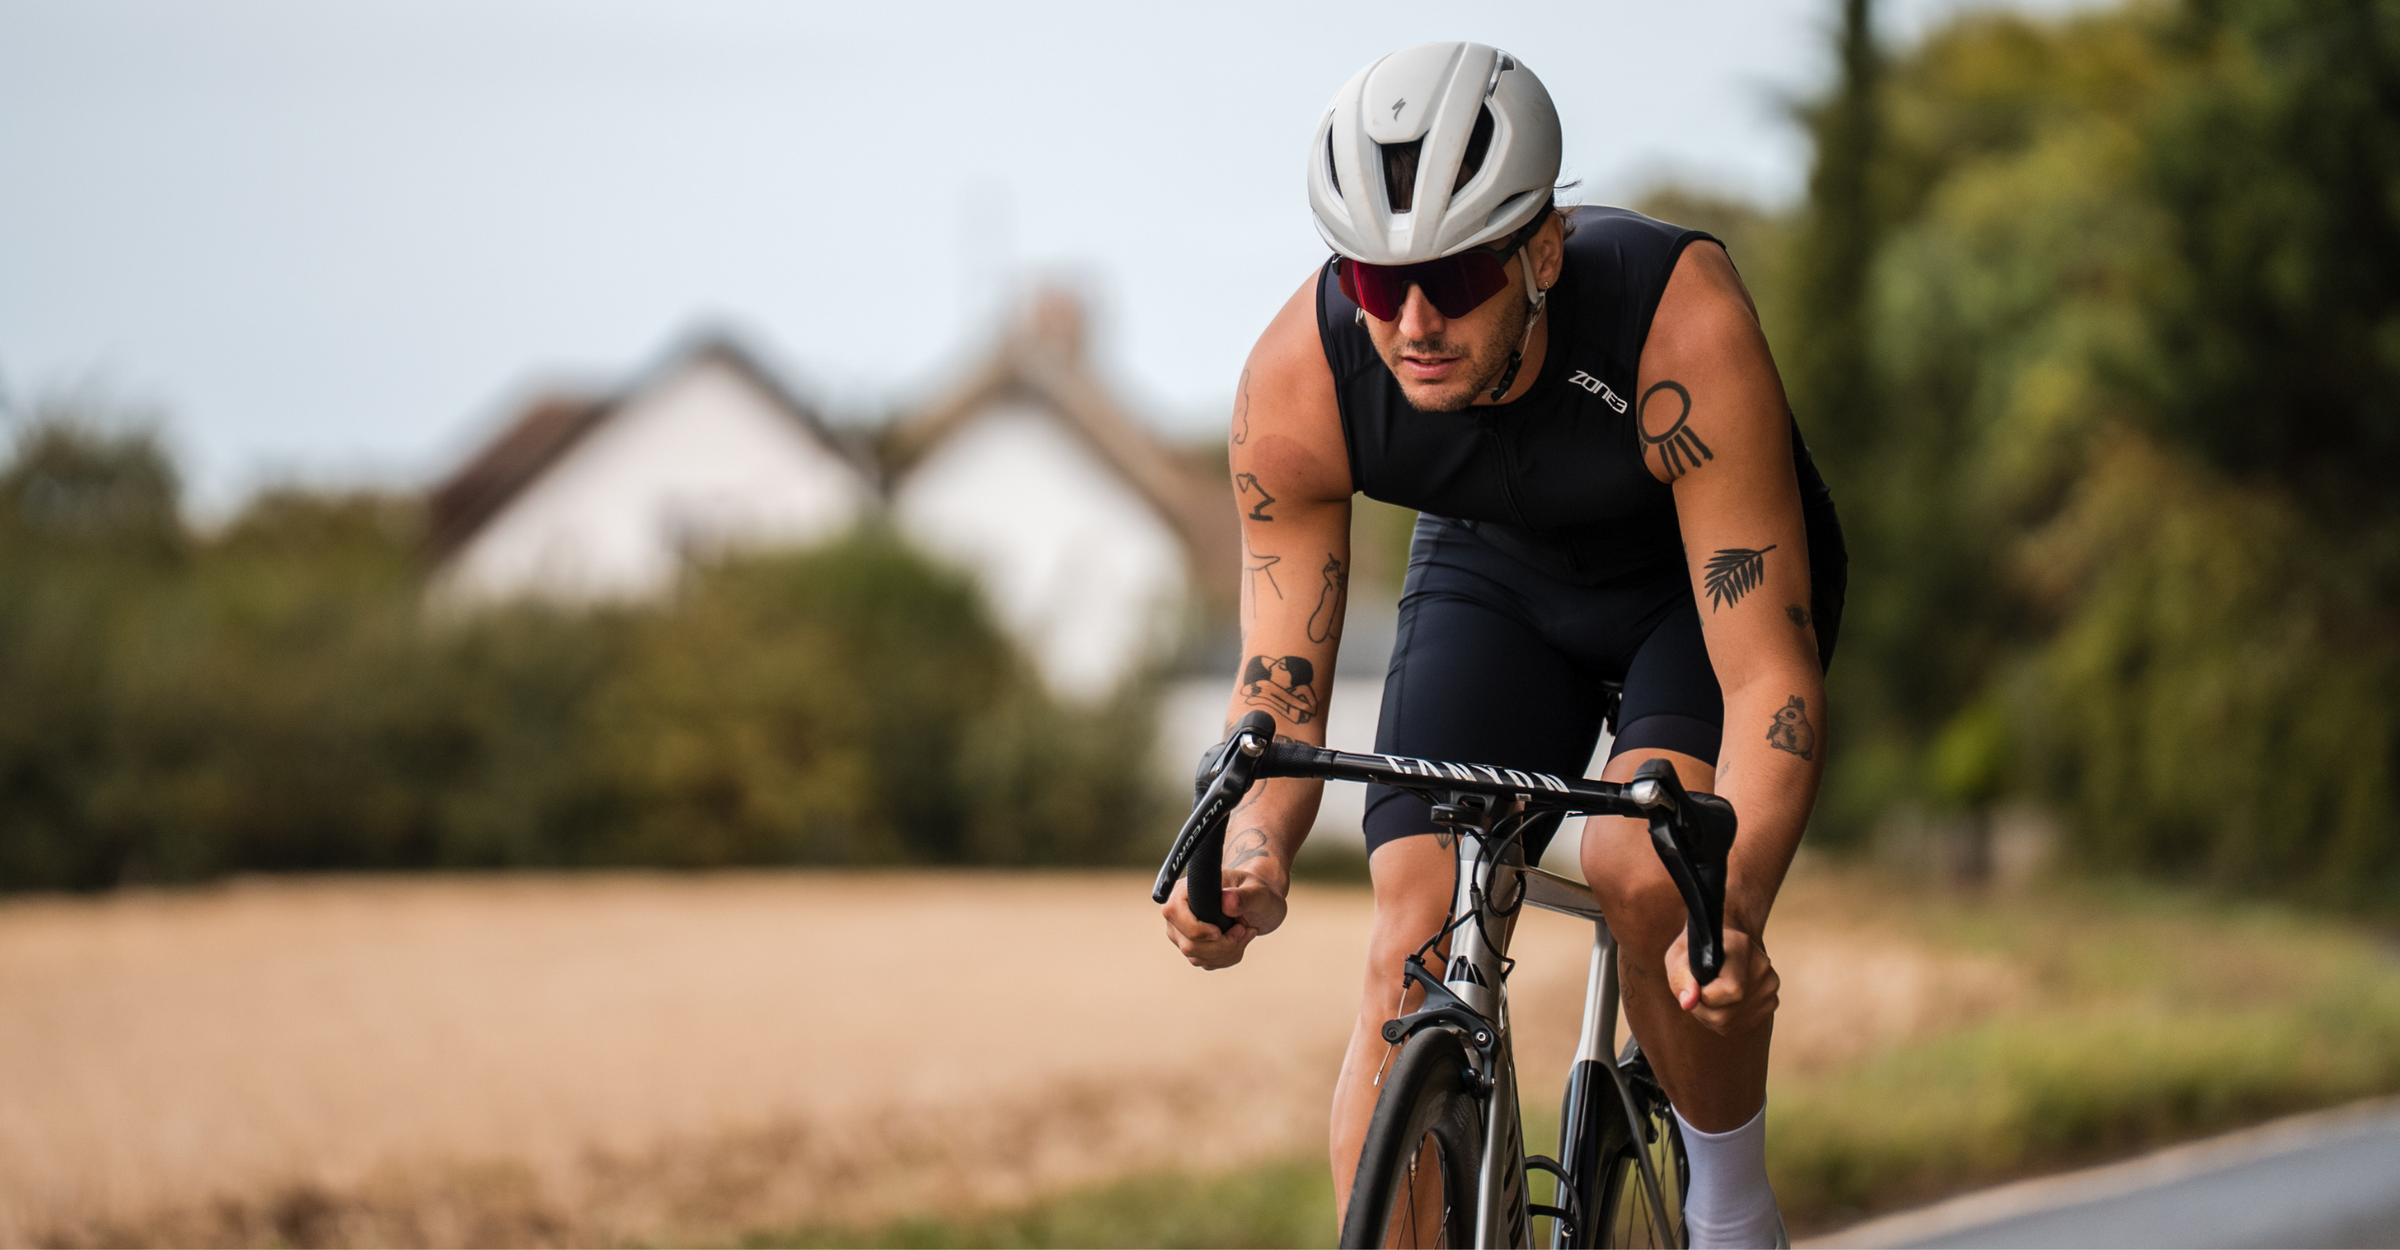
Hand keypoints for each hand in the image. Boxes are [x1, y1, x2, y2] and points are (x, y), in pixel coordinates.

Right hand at [1161, 867, 1288, 969]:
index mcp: (1187, 888)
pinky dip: (1226, 957)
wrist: (1257, 904)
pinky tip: (1238, 942)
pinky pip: (1205, 962)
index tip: (1220, 932)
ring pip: (1197, 957)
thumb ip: (1244, 896)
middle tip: (1244, 930)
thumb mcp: (1257, 892)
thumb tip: (1227, 901)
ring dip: (1227, 951)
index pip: (1173, 911)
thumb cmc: (1255, 892)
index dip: (1196, 929)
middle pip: (1188, 943)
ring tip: (1245, 933)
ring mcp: (1181, 931)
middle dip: (1222, 945)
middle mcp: (1178, 910)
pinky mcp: (1190, 945)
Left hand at [1664, 921, 1777, 1035]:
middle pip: (1728, 1013)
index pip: (1731, 990)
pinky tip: (1721, 1000)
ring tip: (1709, 994)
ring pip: (1733, 1022)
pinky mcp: (1771, 1001)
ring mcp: (1770, 984)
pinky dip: (1726, 1018)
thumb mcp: (1679, 956)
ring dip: (1713, 1015)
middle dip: (1704, 1010)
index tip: (1694, 988)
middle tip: (1697, 994)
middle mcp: (1761, 966)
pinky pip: (1741, 1024)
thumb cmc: (1697, 950)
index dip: (1704, 997)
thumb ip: (1682, 979)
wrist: (1723, 944)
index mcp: (1740, 946)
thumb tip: (1688, 1003)